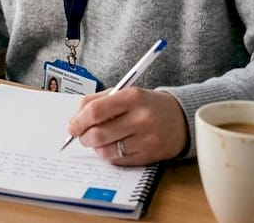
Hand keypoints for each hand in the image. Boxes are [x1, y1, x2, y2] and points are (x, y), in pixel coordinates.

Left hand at [65, 88, 187, 164]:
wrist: (181, 118)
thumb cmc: (146, 104)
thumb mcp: (125, 93)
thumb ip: (97, 101)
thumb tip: (74, 120)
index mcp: (132, 97)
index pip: (95, 111)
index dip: (78, 121)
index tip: (72, 126)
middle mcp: (140, 118)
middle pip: (98, 133)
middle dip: (83, 137)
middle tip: (82, 135)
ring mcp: (146, 139)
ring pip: (106, 150)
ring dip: (95, 147)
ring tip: (98, 140)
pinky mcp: (149, 156)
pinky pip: (117, 160)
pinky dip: (109, 155)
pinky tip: (113, 146)